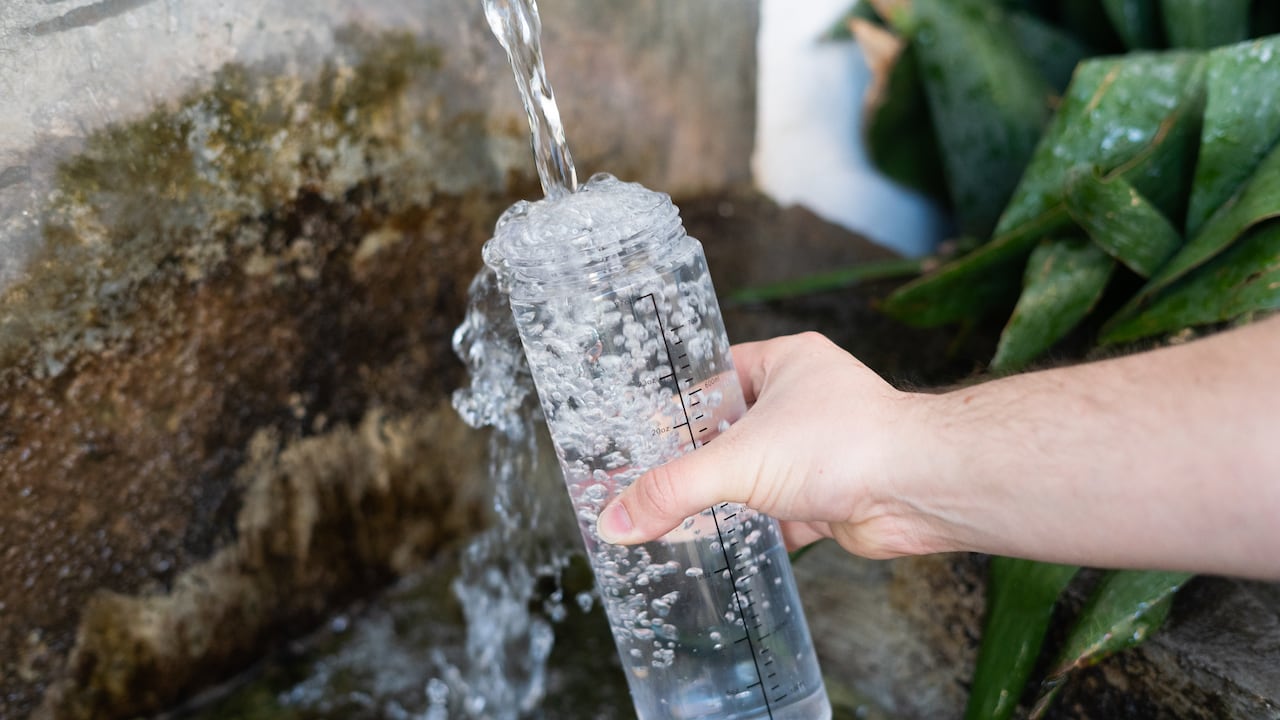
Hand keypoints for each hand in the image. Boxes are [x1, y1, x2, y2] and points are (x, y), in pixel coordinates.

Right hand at [595, 332, 948, 558]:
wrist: (921, 491)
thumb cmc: (848, 445)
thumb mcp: (739, 462)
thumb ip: (674, 491)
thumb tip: (617, 520)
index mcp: (785, 363)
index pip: (713, 376)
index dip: (676, 405)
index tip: (639, 432)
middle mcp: (804, 402)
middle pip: (730, 431)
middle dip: (694, 459)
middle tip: (646, 479)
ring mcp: (819, 450)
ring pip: (755, 474)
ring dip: (723, 497)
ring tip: (671, 516)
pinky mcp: (830, 496)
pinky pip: (778, 512)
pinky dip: (752, 530)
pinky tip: (718, 547)